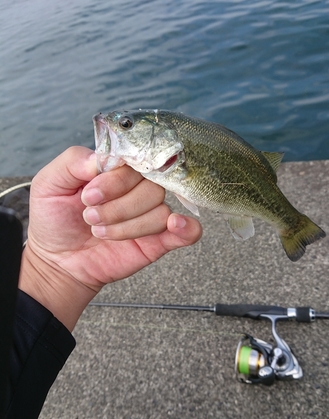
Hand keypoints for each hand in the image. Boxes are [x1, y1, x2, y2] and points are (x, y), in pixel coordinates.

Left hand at [19, 147, 201, 329]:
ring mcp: (149, 214)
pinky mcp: (159, 240)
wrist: (58, 261)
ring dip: (127, 225)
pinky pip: (188, 231)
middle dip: (117, 206)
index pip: (133, 161)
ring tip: (101, 232)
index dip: (115, 180)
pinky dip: (186, 228)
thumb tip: (106, 157)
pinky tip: (175, 225)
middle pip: (151, 185)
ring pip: (160, 209)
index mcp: (116, 170)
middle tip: (90, 217)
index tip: (89, 196)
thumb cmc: (55, 220)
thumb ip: (73, 161)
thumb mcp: (49, 183)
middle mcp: (137, 188)